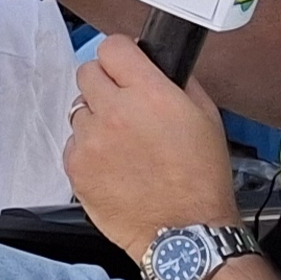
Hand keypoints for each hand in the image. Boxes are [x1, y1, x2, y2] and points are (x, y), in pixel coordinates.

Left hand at [66, 36, 243, 264]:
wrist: (185, 231)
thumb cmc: (201, 179)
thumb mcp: (207, 117)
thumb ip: (178, 82)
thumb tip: (157, 64)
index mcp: (149, 94)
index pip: (112, 48)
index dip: (121, 56)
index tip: (125, 66)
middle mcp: (114, 112)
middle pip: (87, 73)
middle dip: (105, 84)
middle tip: (124, 106)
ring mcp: (90, 140)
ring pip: (79, 110)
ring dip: (97, 120)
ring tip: (123, 145)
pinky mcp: (76, 167)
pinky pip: (73, 143)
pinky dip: (89, 150)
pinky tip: (114, 166)